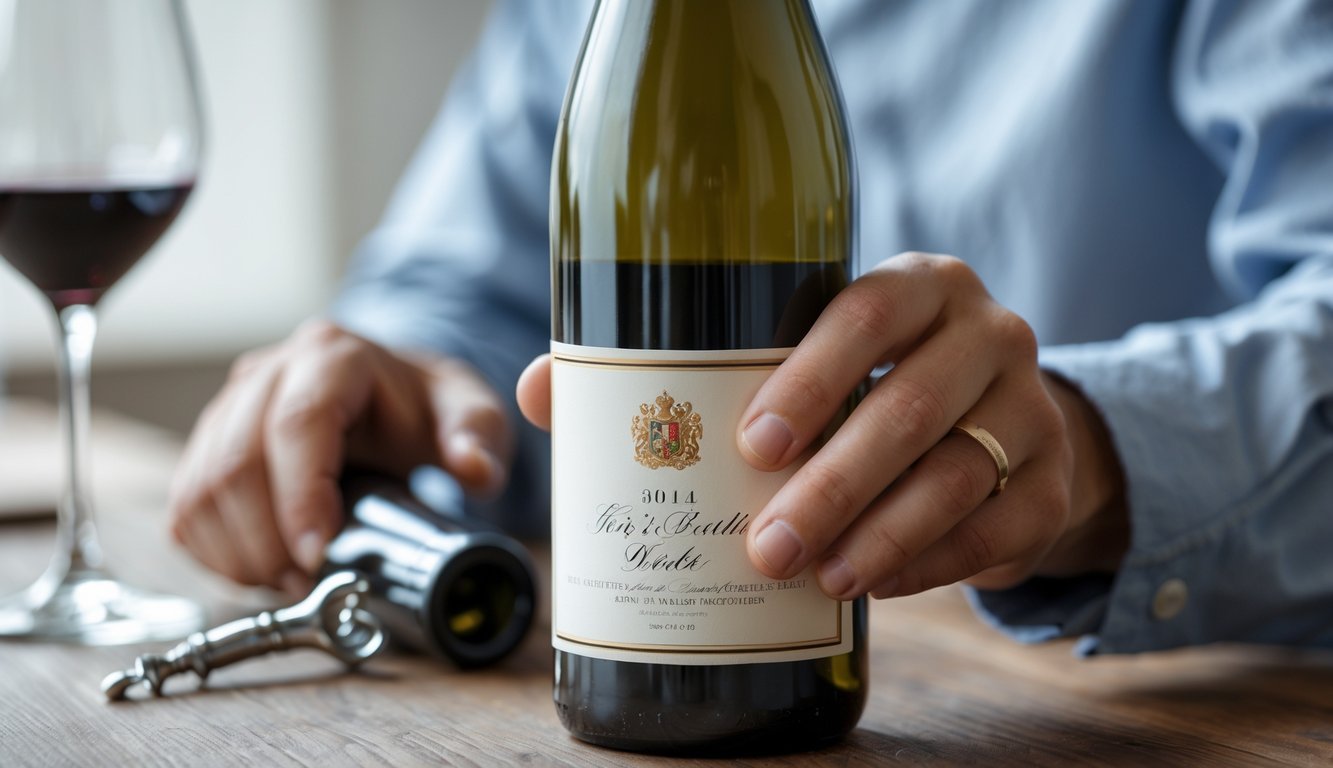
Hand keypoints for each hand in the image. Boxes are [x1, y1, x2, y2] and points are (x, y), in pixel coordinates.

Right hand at [169, 320, 510, 593]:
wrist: (388, 395)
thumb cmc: (425, 408)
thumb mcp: (468, 413)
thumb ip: (478, 437)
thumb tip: (476, 469)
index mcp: (333, 356)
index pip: (298, 423)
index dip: (299, 495)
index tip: (316, 554)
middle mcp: (267, 373)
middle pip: (236, 461)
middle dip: (265, 539)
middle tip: (306, 585)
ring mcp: (228, 406)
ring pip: (200, 487)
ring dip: (237, 552)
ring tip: (287, 584)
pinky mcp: (205, 443)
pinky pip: (185, 506)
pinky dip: (213, 551)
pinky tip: (258, 571)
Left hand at [517, 252, 1126, 599]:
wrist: (999, 428)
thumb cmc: (867, 388)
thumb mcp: (800, 364)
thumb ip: (684, 371)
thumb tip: (546, 390)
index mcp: (916, 286)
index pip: (866, 310)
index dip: (811, 375)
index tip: (752, 444)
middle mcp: (986, 333)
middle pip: (911, 405)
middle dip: (832, 483)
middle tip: (764, 545)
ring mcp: (1032, 407)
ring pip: (959, 472)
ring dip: (882, 533)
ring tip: (816, 577)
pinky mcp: (1052, 482)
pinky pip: (999, 528)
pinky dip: (933, 563)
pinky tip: (874, 587)